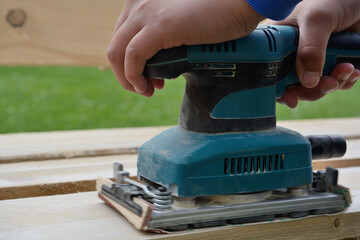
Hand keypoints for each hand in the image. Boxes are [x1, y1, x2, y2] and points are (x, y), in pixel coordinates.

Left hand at [107, 0, 263, 96]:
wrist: (240, 2)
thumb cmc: (218, 13)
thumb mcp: (179, 24)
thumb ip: (162, 36)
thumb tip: (155, 60)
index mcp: (142, 2)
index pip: (121, 38)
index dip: (129, 62)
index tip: (148, 76)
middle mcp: (138, 4)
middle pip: (115, 46)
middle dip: (125, 74)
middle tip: (145, 87)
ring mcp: (146, 13)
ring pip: (117, 52)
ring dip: (127, 79)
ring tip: (146, 90)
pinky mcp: (159, 26)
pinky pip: (133, 56)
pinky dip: (134, 76)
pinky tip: (146, 86)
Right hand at [265, 0, 359, 107]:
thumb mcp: (317, 20)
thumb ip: (310, 49)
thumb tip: (308, 81)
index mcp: (280, 42)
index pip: (271, 72)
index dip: (279, 89)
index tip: (292, 99)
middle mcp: (293, 53)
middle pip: (294, 86)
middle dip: (313, 89)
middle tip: (328, 82)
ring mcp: (312, 59)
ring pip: (316, 86)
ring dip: (334, 83)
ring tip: (347, 68)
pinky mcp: (331, 61)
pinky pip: (335, 81)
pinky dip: (345, 80)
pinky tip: (352, 68)